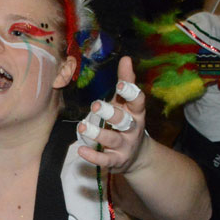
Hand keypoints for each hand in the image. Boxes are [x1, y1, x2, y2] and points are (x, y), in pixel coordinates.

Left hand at [76, 57, 148, 173]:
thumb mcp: (127, 103)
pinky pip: (105, 160)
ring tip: (82, 127)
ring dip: (97, 133)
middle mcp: (132, 129)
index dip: (131, 93)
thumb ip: (126, 82)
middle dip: (111, 113)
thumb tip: (126, 58)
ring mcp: (125, 146)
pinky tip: (81, 150)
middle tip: (95, 105)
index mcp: (136, 112)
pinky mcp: (116, 160)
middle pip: (124, 120)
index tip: (121, 84)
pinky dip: (93, 156)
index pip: (138, 101)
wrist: (136, 156)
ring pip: (112, 140)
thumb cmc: (127, 121)